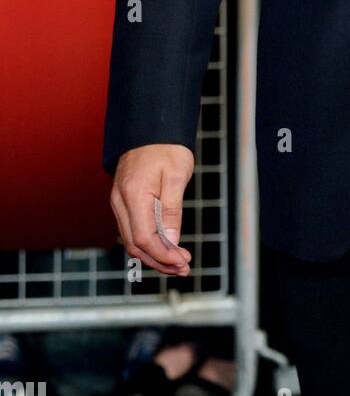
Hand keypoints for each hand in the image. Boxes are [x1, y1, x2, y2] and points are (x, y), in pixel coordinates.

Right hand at [110, 144, 194, 276]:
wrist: (151, 127)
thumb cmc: (167, 147)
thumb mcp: (176, 176)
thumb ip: (172, 210)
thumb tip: (172, 242)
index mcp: (133, 195)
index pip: (144, 239)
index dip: (164, 256)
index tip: (183, 263)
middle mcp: (121, 202)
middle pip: (135, 245)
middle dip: (160, 261)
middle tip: (184, 268)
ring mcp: (119, 202)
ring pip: (133, 239)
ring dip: (155, 254)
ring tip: (179, 262)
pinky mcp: (124, 201)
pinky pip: (133, 229)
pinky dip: (149, 242)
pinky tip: (166, 247)